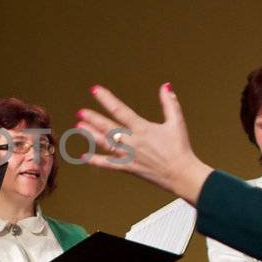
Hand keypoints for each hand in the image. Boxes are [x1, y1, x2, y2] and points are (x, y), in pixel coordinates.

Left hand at [75, 83, 213, 200]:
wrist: (182, 175)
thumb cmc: (180, 148)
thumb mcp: (177, 122)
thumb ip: (170, 103)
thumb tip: (165, 86)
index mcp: (143, 129)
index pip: (120, 110)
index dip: (107, 99)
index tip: (95, 90)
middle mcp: (132, 142)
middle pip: (108, 128)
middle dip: (93, 119)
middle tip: (80, 112)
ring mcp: (129, 156)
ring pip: (105, 144)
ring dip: (91, 135)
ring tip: (79, 127)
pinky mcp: (128, 168)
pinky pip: (108, 164)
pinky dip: (96, 161)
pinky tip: (84, 156)